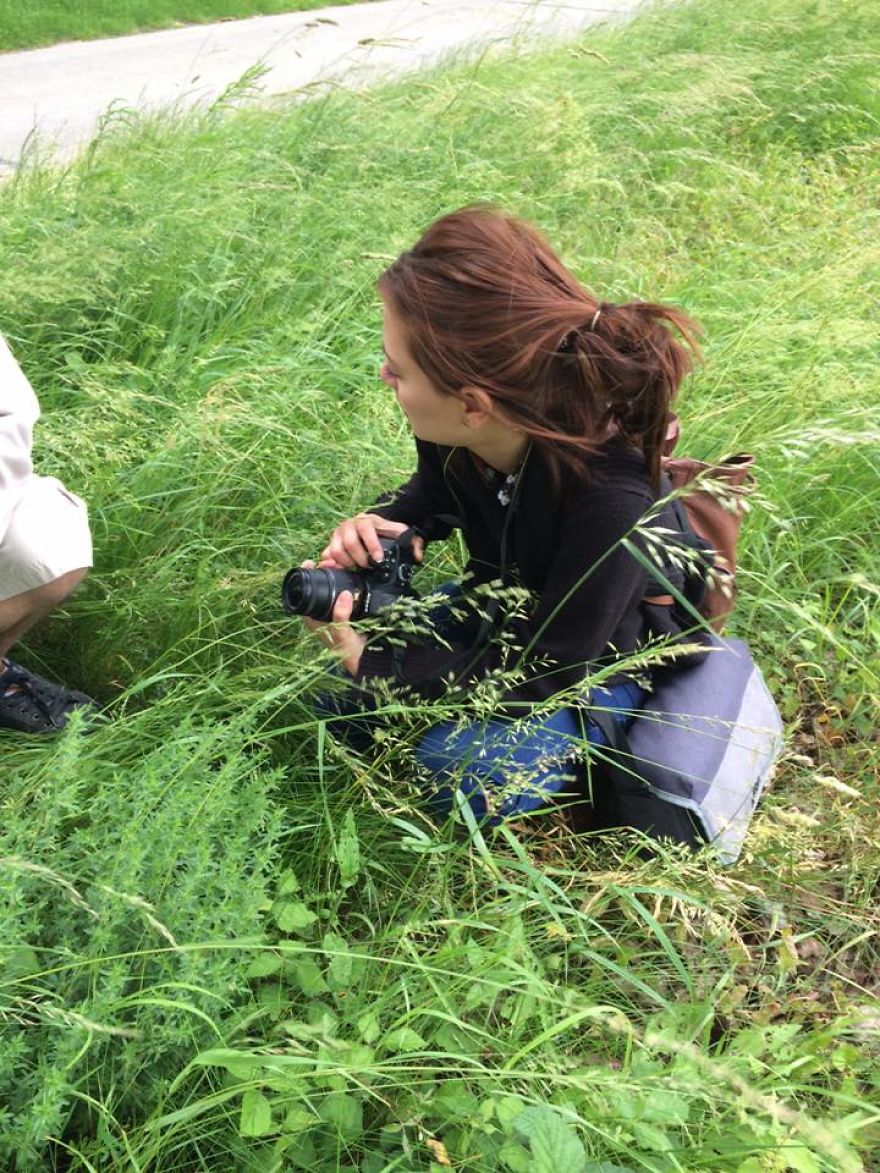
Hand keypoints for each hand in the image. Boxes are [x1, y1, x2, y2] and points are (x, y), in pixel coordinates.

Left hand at [300, 561, 366, 675]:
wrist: (368, 660)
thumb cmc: (350, 652)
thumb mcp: (342, 634)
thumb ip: (341, 617)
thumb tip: (345, 595)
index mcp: (314, 619)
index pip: (303, 594)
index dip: (304, 577)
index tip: (309, 563)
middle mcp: (321, 614)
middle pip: (317, 588)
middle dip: (322, 572)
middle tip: (330, 561)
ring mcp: (334, 612)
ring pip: (330, 589)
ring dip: (334, 576)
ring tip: (340, 564)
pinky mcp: (347, 611)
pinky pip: (343, 593)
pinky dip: (345, 582)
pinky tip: (350, 574)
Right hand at [320, 513, 423, 569]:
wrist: (371, 527)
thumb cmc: (385, 532)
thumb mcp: (400, 533)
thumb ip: (413, 543)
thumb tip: (418, 557)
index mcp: (367, 521)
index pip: (366, 529)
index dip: (372, 545)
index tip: (378, 559)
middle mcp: (350, 525)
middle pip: (349, 542)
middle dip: (359, 558)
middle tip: (368, 567)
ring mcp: (338, 534)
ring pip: (336, 549)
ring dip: (346, 562)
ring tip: (356, 568)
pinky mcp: (332, 543)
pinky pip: (327, 554)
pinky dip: (332, 564)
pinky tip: (342, 570)